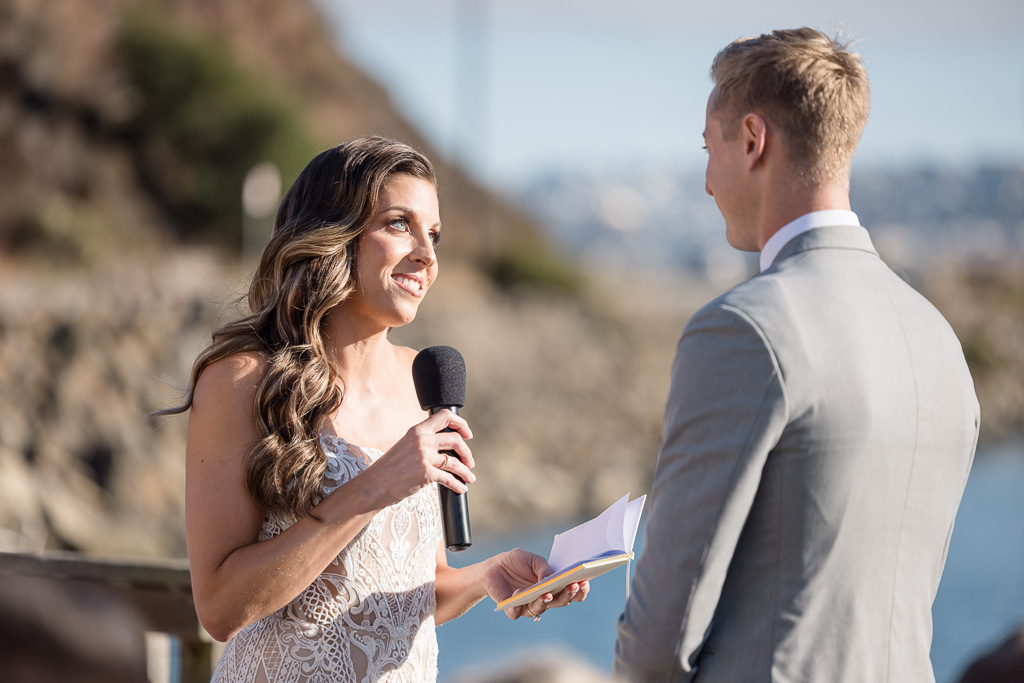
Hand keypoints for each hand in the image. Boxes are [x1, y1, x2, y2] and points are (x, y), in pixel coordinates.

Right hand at [360, 410, 474, 507]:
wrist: (373, 485)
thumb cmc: (389, 469)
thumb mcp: (405, 447)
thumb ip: (422, 443)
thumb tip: (443, 448)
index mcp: (416, 431)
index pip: (444, 416)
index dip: (461, 424)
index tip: (467, 434)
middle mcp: (422, 440)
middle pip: (456, 440)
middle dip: (467, 452)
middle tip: (469, 462)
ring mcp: (424, 456)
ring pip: (455, 461)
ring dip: (466, 471)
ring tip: (470, 478)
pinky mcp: (425, 473)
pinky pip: (449, 479)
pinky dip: (458, 485)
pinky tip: (461, 489)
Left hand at [483, 548, 588, 620]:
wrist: (493, 567)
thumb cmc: (516, 562)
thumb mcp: (532, 559)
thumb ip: (543, 568)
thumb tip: (552, 578)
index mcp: (553, 587)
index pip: (571, 593)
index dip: (580, 590)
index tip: (585, 581)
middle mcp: (544, 600)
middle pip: (560, 602)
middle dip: (568, 595)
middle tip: (573, 585)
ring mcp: (528, 606)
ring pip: (540, 609)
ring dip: (544, 601)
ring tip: (547, 593)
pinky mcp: (511, 608)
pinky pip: (516, 611)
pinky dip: (519, 603)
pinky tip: (520, 593)